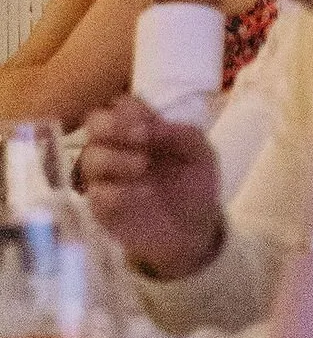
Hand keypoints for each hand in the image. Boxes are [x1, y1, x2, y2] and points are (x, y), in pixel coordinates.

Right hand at [78, 98, 224, 281]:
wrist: (194, 232)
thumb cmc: (195, 184)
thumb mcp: (199, 153)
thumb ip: (178, 134)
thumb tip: (150, 126)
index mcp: (142, 128)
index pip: (122, 104)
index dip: (129, 110)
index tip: (147, 125)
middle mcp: (119, 147)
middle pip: (94, 122)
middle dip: (111, 125)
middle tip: (141, 139)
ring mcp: (107, 178)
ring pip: (88, 157)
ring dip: (114, 158)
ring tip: (143, 167)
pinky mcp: (102, 208)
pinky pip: (95, 194)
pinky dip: (115, 191)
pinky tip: (141, 194)